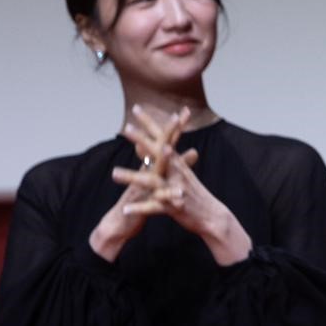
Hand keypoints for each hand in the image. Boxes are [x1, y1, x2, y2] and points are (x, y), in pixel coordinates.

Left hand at [98, 105, 251, 265]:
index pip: (162, 138)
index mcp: (177, 163)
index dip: (150, 124)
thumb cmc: (195, 194)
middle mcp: (176, 173)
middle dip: (142, 139)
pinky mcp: (173, 207)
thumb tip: (165, 145)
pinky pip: (154, 207)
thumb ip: (174, 159)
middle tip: (126, 127)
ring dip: (132, 177)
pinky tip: (127, 209)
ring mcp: (174, 189)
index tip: (137, 109)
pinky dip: (141, 208)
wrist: (212, 216)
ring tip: (113, 173)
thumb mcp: (185, 174)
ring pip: (151, 181)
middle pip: (157, 153)